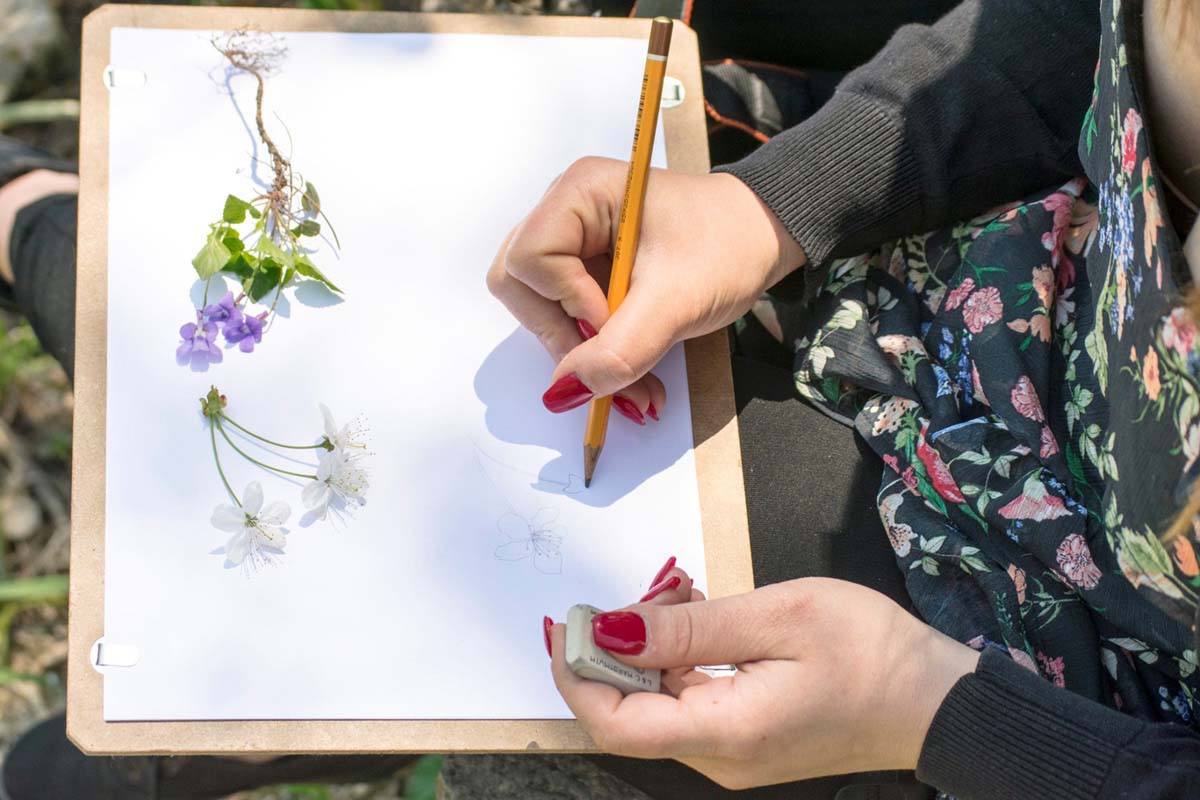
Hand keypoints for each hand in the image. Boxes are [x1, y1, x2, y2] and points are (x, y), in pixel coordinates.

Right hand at [488, 158, 804, 418]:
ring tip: (635, 385)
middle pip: (520, 287)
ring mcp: (574, 242)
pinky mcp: (586, 271)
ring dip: (581, 355)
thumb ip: (619, 350)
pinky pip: (567, 319)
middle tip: (612, 366)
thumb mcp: (677, 303)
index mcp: (580, 192)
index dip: (565, 300)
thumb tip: (563, 393)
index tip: (612, 318)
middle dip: (564, 337)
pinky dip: (596, 354)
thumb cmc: (728, 247)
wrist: (764, 240)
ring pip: (540, 310)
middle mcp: (566, 211)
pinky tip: (634, 375)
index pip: (529, 259)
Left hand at [546, 568, 979, 789]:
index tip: (569, 620)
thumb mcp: (779, 617)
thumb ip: (688, 627)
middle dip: (616, 650)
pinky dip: (677, 659)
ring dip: (649, 649)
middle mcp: (719, 758)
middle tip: (650, 587)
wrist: (939, 701)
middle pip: (629, 714)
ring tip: (683, 590)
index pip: (613, 724)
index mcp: (725, 733)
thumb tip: (611, 629)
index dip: (576, 674)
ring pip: (656, 706)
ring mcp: (733, 754)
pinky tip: (701, 616)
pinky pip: (687, 703)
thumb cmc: (872, 653)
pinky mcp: (746, 740)